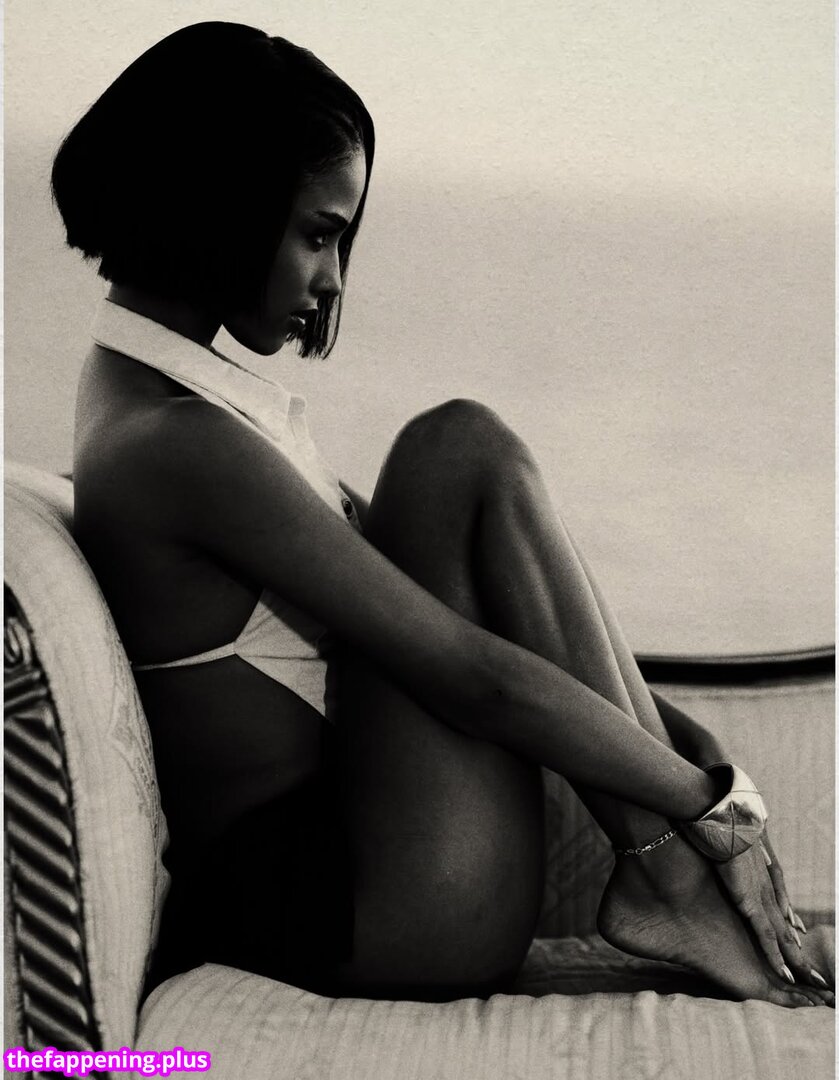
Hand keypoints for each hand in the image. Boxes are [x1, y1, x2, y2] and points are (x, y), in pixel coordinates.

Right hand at [716, 830, 833, 1003]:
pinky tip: (785, 972)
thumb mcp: (733, 842)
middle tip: (814, 971)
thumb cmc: (725, 826)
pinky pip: (767, 936)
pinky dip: (776, 956)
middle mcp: (767, 890)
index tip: (797, 934)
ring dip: (796, 961)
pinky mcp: (751, 904)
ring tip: (810, 981)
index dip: (789, 921)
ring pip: (783, 937)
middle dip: (799, 950)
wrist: (724, 820)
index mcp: (762, 875)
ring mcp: (762, 898)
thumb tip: (732, 853)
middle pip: (787, 927)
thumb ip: (739, 854)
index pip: (780, 904)